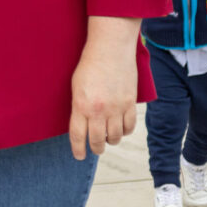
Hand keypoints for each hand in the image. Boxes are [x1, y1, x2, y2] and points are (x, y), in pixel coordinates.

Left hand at [69, 30, 138, 159]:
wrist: (110, 50)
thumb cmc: (89, 66)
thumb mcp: (76, 87)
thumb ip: (79, 106)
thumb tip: (82, 124)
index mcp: (81, 105)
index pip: (78, 135)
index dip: (78, 149)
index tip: (78, 156)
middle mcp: (99, 110)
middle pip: (98, 140)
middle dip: (96, 148)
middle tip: (95, 150)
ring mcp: (116, 108)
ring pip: (115, 136)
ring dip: (111, 141)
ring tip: (108, 139)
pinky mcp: (130, 104)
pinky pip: (129, 127)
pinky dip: (125, 132)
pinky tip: (120, 130)